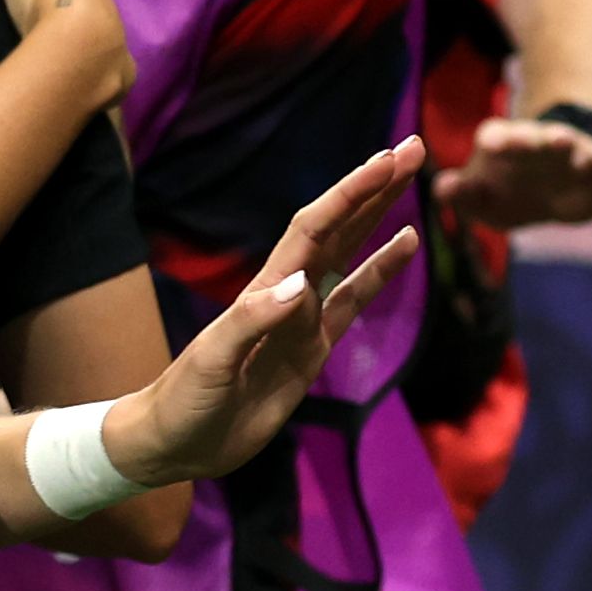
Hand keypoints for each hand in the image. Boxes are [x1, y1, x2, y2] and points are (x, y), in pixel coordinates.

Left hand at [111, 140, 422, 485]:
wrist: (176, 441)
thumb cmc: (184, 400)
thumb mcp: (212, 363)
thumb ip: (253, 323)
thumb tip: (302, 286)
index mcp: (264, 289)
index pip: (315, 228)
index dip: (352, 194)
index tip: (389, 160)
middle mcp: (287, 293)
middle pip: (338, 228)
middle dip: (374, 189)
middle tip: (415, 148)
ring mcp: (302, 318)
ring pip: (349, 253)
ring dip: (379, 217)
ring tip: (412, 180)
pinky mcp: (312, 348)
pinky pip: (355, 300)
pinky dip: (381, 271)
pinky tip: (406, 244)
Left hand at [437, 112, 591, 229]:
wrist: (558, 191)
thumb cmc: (507, 194)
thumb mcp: (482, 200)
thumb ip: (461, 195)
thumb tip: (442, 188)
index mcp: (502, 145)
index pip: (494, 135)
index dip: (494, 140)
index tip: (492, 145)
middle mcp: (535, 141)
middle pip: (530, 135)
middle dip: (528, 137)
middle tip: (525, 138)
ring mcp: (571, 150)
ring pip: (566, 142)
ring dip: (562, 141)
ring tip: (563, 141)